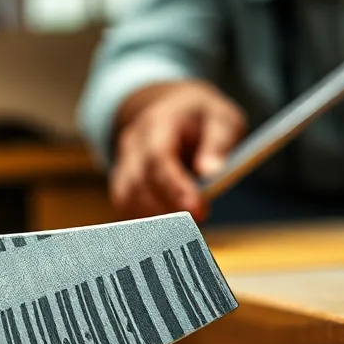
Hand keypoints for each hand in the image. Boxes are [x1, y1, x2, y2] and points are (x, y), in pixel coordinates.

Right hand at [110, 81, 246, 220]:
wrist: (173, 111)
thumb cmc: (202, 118)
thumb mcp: (222, 120)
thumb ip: (218, 143)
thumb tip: (212, 172)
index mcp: (158, 123)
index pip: (158, 158)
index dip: (175, 187)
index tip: (198, 211)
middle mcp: (133, 144)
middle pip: (138, 183)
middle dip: (166, 211)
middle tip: (196, 230)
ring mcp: (123, 163)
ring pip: (127, 200)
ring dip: (155, 221)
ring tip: (186, 232)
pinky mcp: (122, 183)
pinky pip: (126, 208)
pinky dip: (145, 225)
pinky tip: (170, 233)